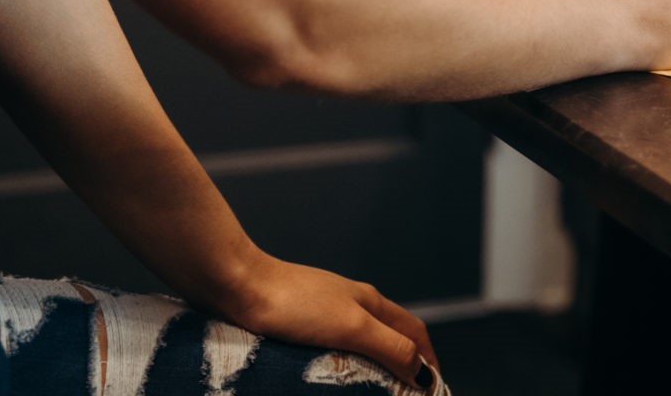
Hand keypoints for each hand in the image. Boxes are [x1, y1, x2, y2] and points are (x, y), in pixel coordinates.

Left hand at [217, 253, 438, 388]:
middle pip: (390, 333)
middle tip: (406, 391)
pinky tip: (329, 377)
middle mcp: (350, 302)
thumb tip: (424, 374)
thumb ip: (390, 348)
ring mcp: (322, 310)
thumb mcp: (351, 327)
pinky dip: (342, 363)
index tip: (433, 388)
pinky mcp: (296, 321)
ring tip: (372, 390)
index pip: (413, 330)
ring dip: (373, 363)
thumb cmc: (294, 304)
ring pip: (360, 339)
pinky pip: (331, 345)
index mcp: (369, 301)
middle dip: (404, 361)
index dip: (428, 359)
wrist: (237, 285)